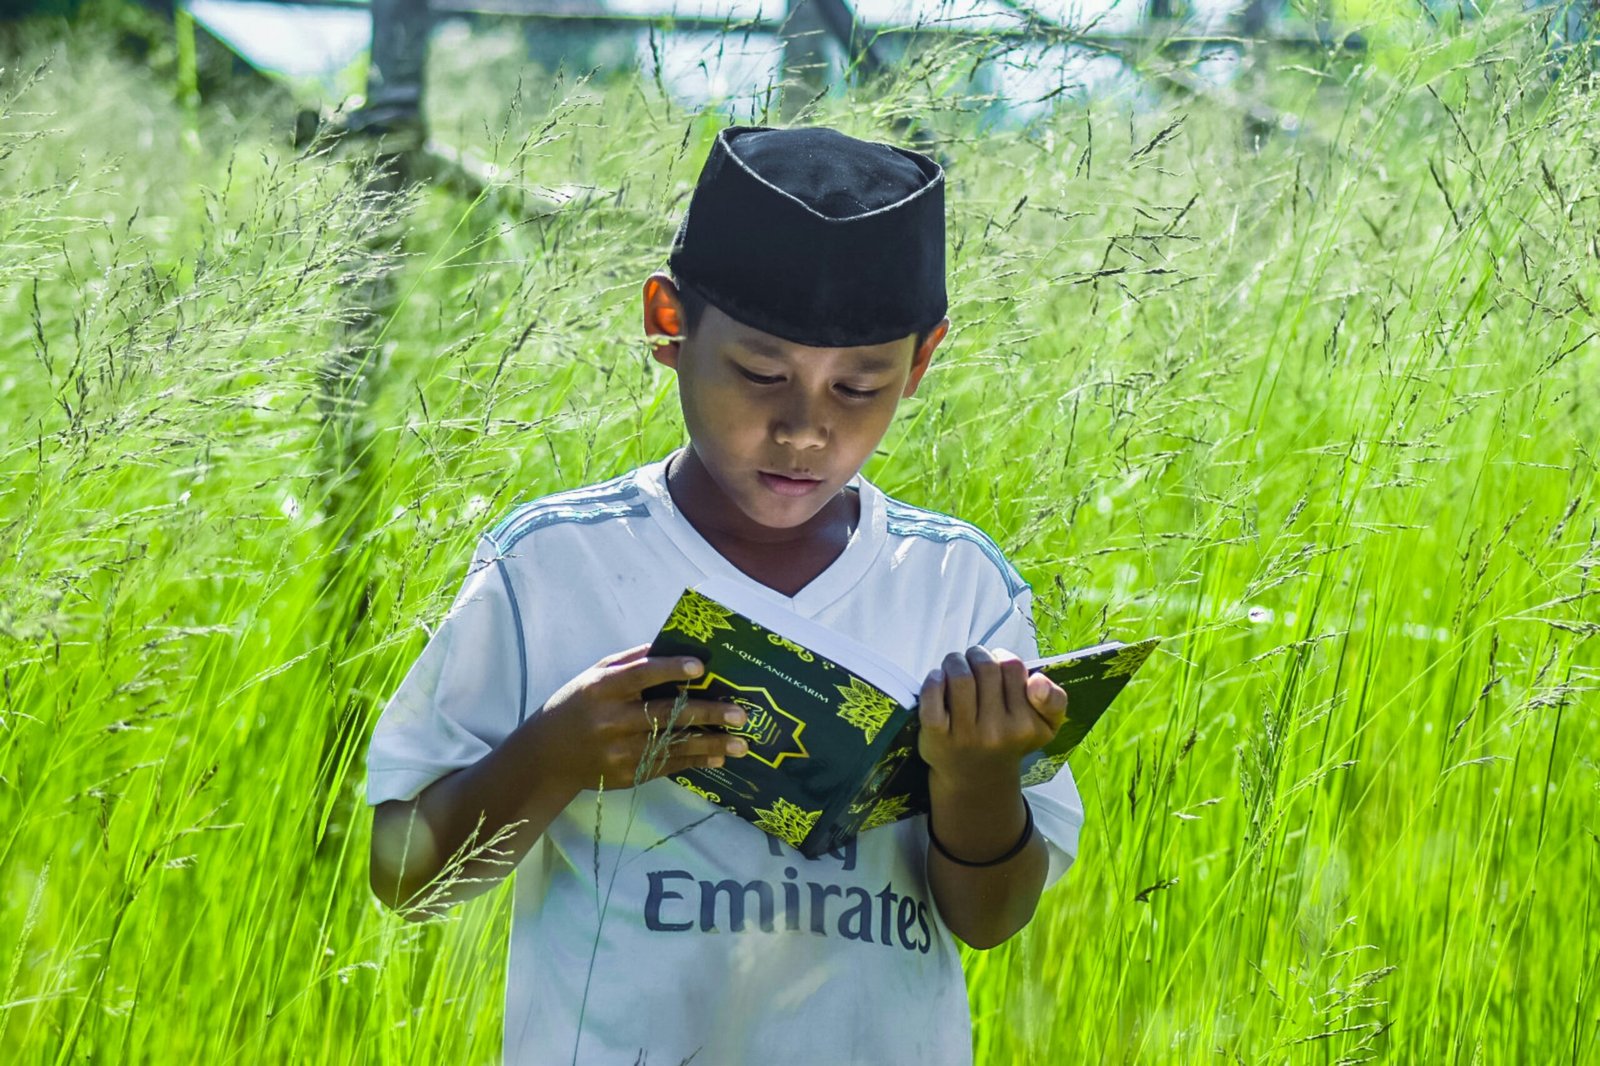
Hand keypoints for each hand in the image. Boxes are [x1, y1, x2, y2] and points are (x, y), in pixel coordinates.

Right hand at [536, 644, 749, 790]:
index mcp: (601, 690)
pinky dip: (694, 761)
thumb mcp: (594, 676)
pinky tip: (718, 757)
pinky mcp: (626, 775)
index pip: (640, 675)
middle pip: (664, 715)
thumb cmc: (576, 706)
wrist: (547, 756)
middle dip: (706, 714)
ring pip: (672, 746)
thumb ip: (630, 662)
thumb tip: (669, 644)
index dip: (670, 669)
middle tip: (739, 713)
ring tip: (741, 743)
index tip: (701, 667)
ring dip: (710, 744)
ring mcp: (618, 752)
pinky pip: (666, 767)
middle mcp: (610, 721)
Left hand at [918, 646, 1067, 788]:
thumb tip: (1037, 680)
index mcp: (1025, 725)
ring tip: (955, 667)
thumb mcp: (1045, 727)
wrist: (976, 781)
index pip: (1013, 667)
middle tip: (973, 663)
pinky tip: (938, 679)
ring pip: (960, 676)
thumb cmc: (1009, 741)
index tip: (998, 665)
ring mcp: (965, 735)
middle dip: (976, 655)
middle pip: (985, 667)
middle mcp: (997, 732)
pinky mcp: (937, 737)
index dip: (1002, 657)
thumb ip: (1055, 700)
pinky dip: (933, 680)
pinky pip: (932, 696)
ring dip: (954, 662)